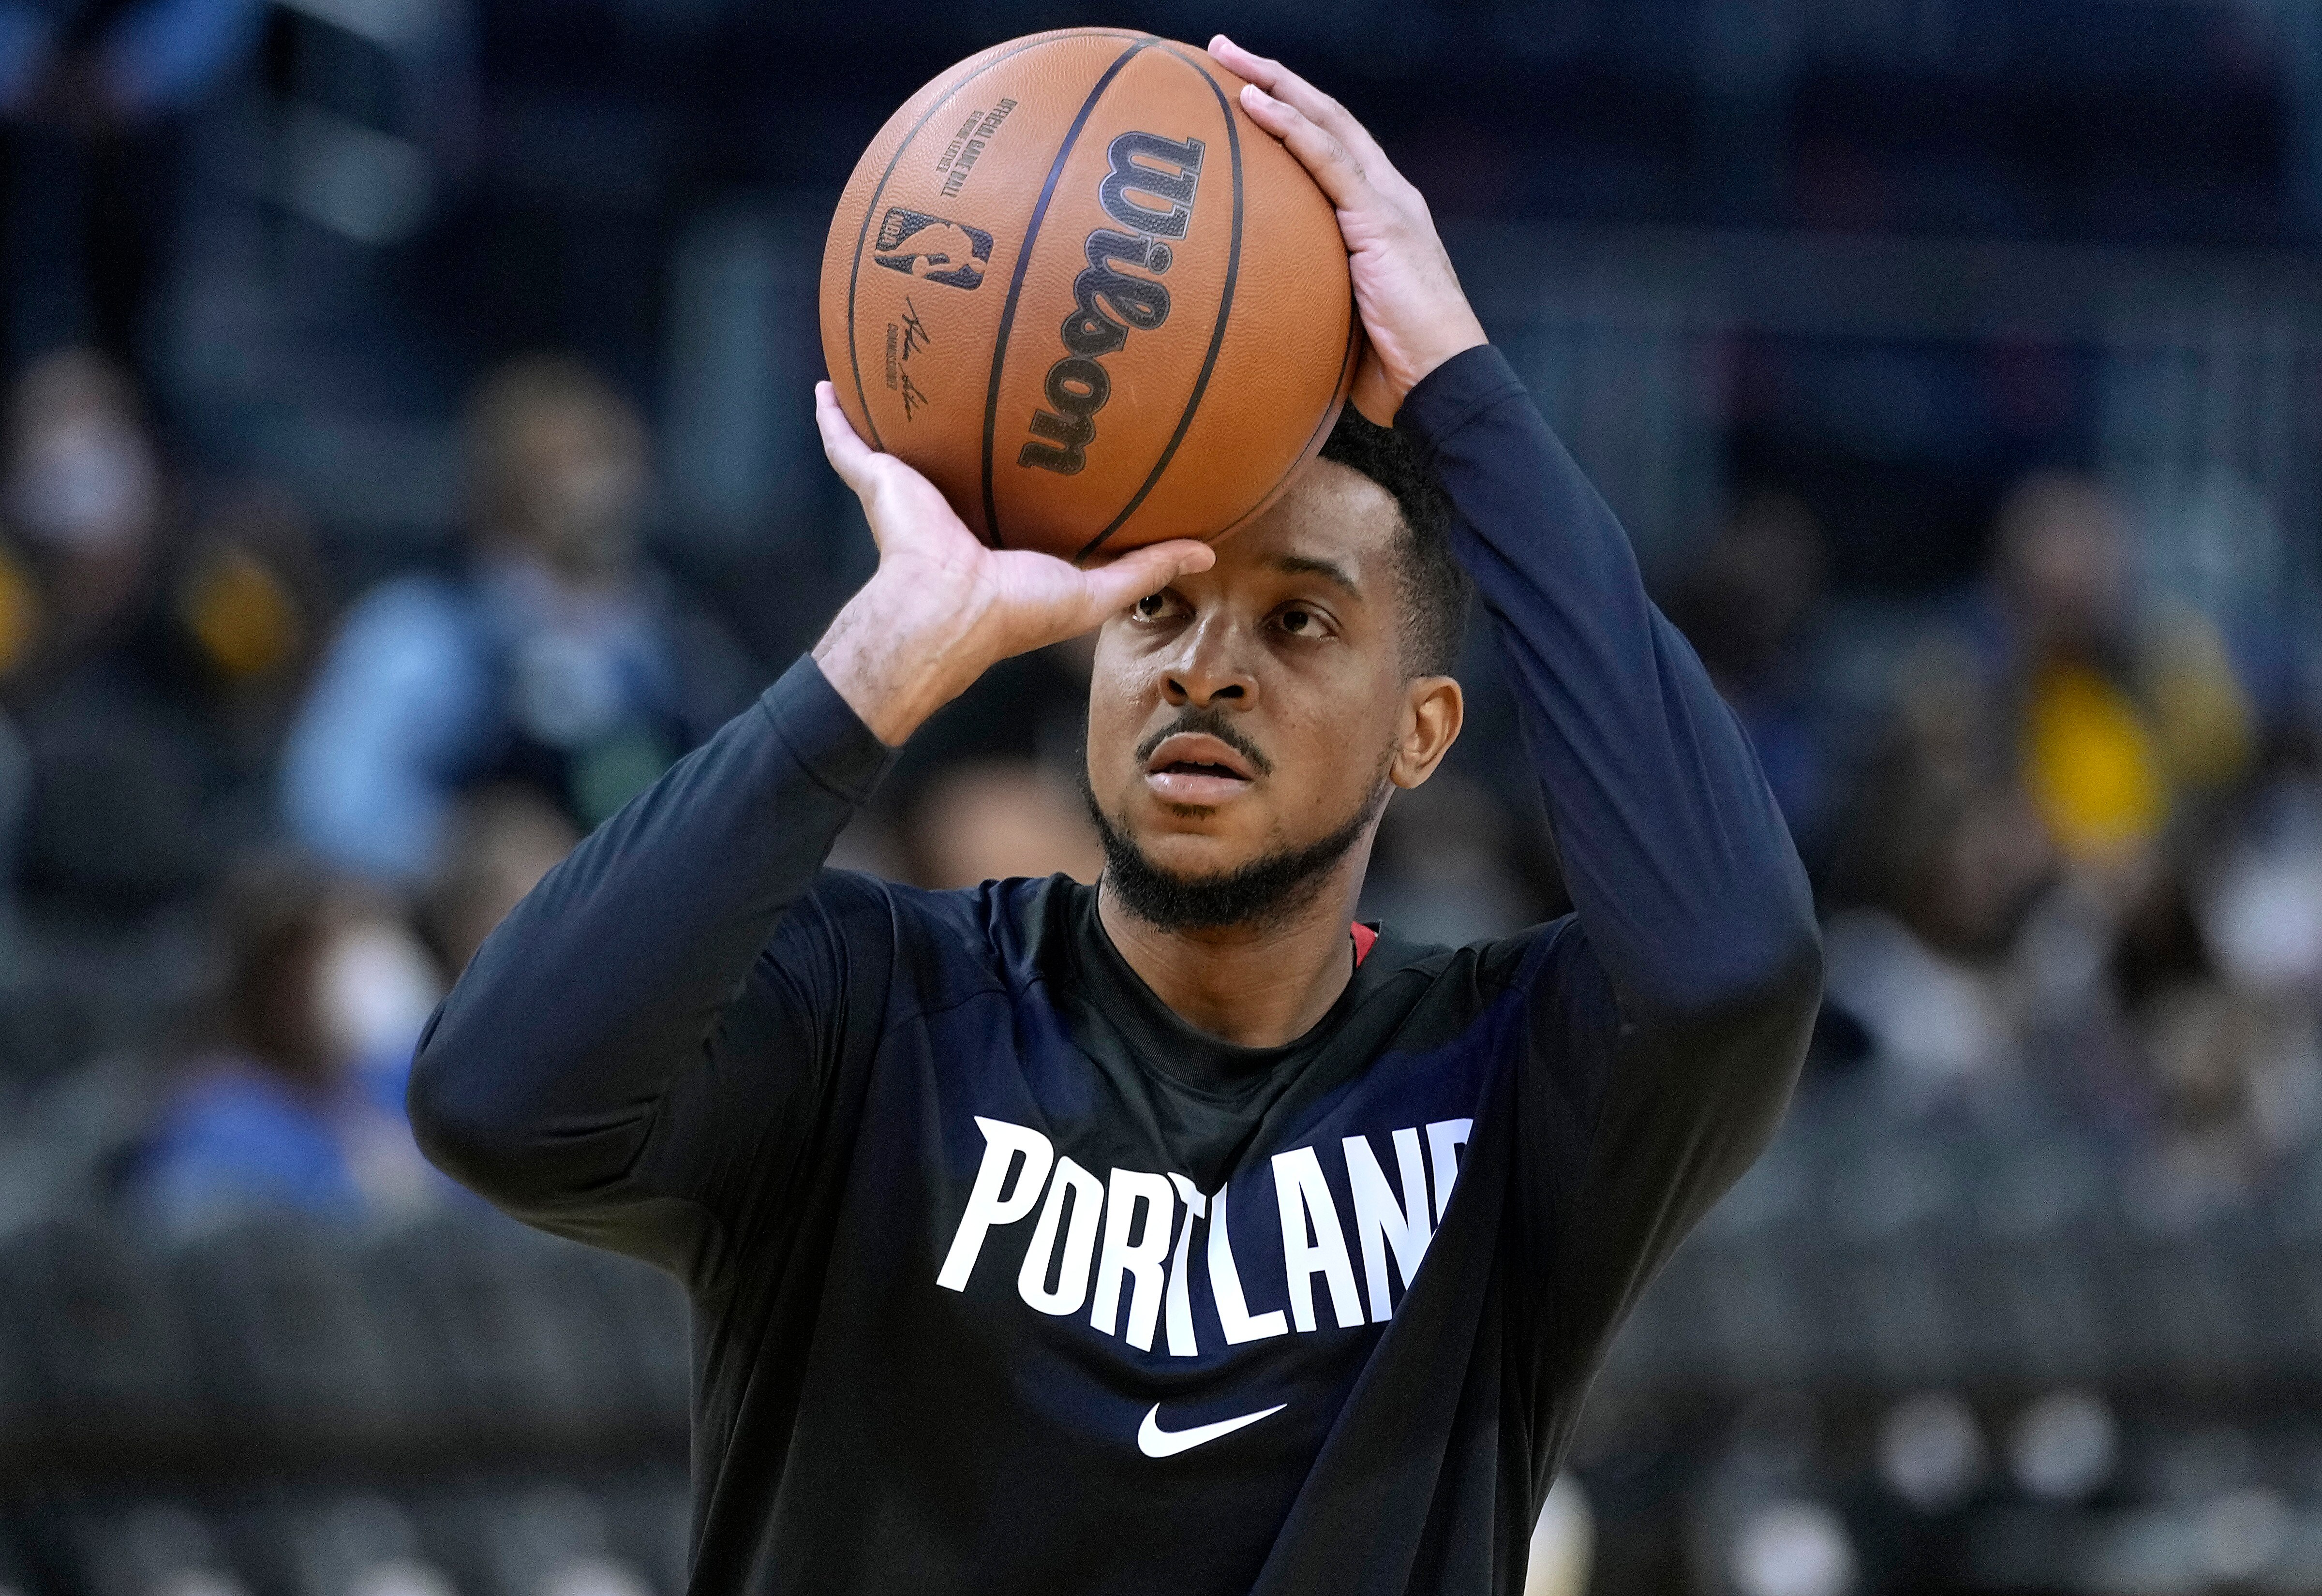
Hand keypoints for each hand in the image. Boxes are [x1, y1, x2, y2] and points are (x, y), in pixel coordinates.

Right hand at [810, 383, 1214, 744]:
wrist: (945, 611)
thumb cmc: (1014, 612)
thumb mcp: (1094, 589)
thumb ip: (1148, 567)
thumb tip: (1209, 551)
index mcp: (999, 528)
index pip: (1017, 483)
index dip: (1033, 451)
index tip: (1057, 411)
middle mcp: (953, 503)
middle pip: (959, 446)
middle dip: (965, 413)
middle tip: (989, 360)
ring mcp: (911, 489)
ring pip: (900, 435)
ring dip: (896, 402)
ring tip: (904, 352)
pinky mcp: (877, 480)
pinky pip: (846, 441)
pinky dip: (833, 415)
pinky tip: (828, 382)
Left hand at [1209, 35, 1486, 423]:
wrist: (1443, 384)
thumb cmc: (1395, 368)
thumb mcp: (1342, 322)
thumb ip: (1310, 298)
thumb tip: (1256, 314)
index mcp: (1380, 214)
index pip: (1331, 146)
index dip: (1290, 113)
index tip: (1242, 93)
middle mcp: (1387, 195)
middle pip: (1327, 118)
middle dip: (1275, 78)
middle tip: (1223, 52)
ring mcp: (1387, 203)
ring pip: (1326, 123)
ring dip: (1274, 84)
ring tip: (1225, 60)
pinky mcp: (1381, 221)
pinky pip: (1329, 161)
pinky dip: (1291, 127)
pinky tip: (1254, 103)